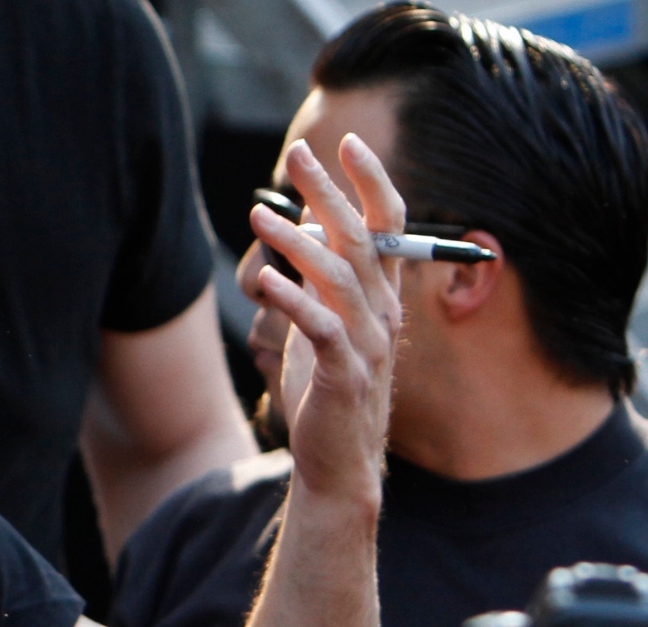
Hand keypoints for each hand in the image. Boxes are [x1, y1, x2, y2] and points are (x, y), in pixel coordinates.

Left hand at [247, 135, 403, 505]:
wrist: (339, 463)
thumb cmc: (327, 390)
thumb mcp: (322, 323)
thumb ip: (317, 278)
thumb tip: (301, 225)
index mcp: (383, 297)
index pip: (390, 226)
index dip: (372, 181)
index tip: (345, 142)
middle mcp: (384, 314)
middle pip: (362, 238)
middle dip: (330, 191)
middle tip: (298, 154)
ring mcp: (368, 345)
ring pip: (339, 277)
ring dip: (297, 242)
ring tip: (257, 218)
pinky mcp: (345, 376)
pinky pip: (323, 329)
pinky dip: (294, 302)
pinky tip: (266, 282)